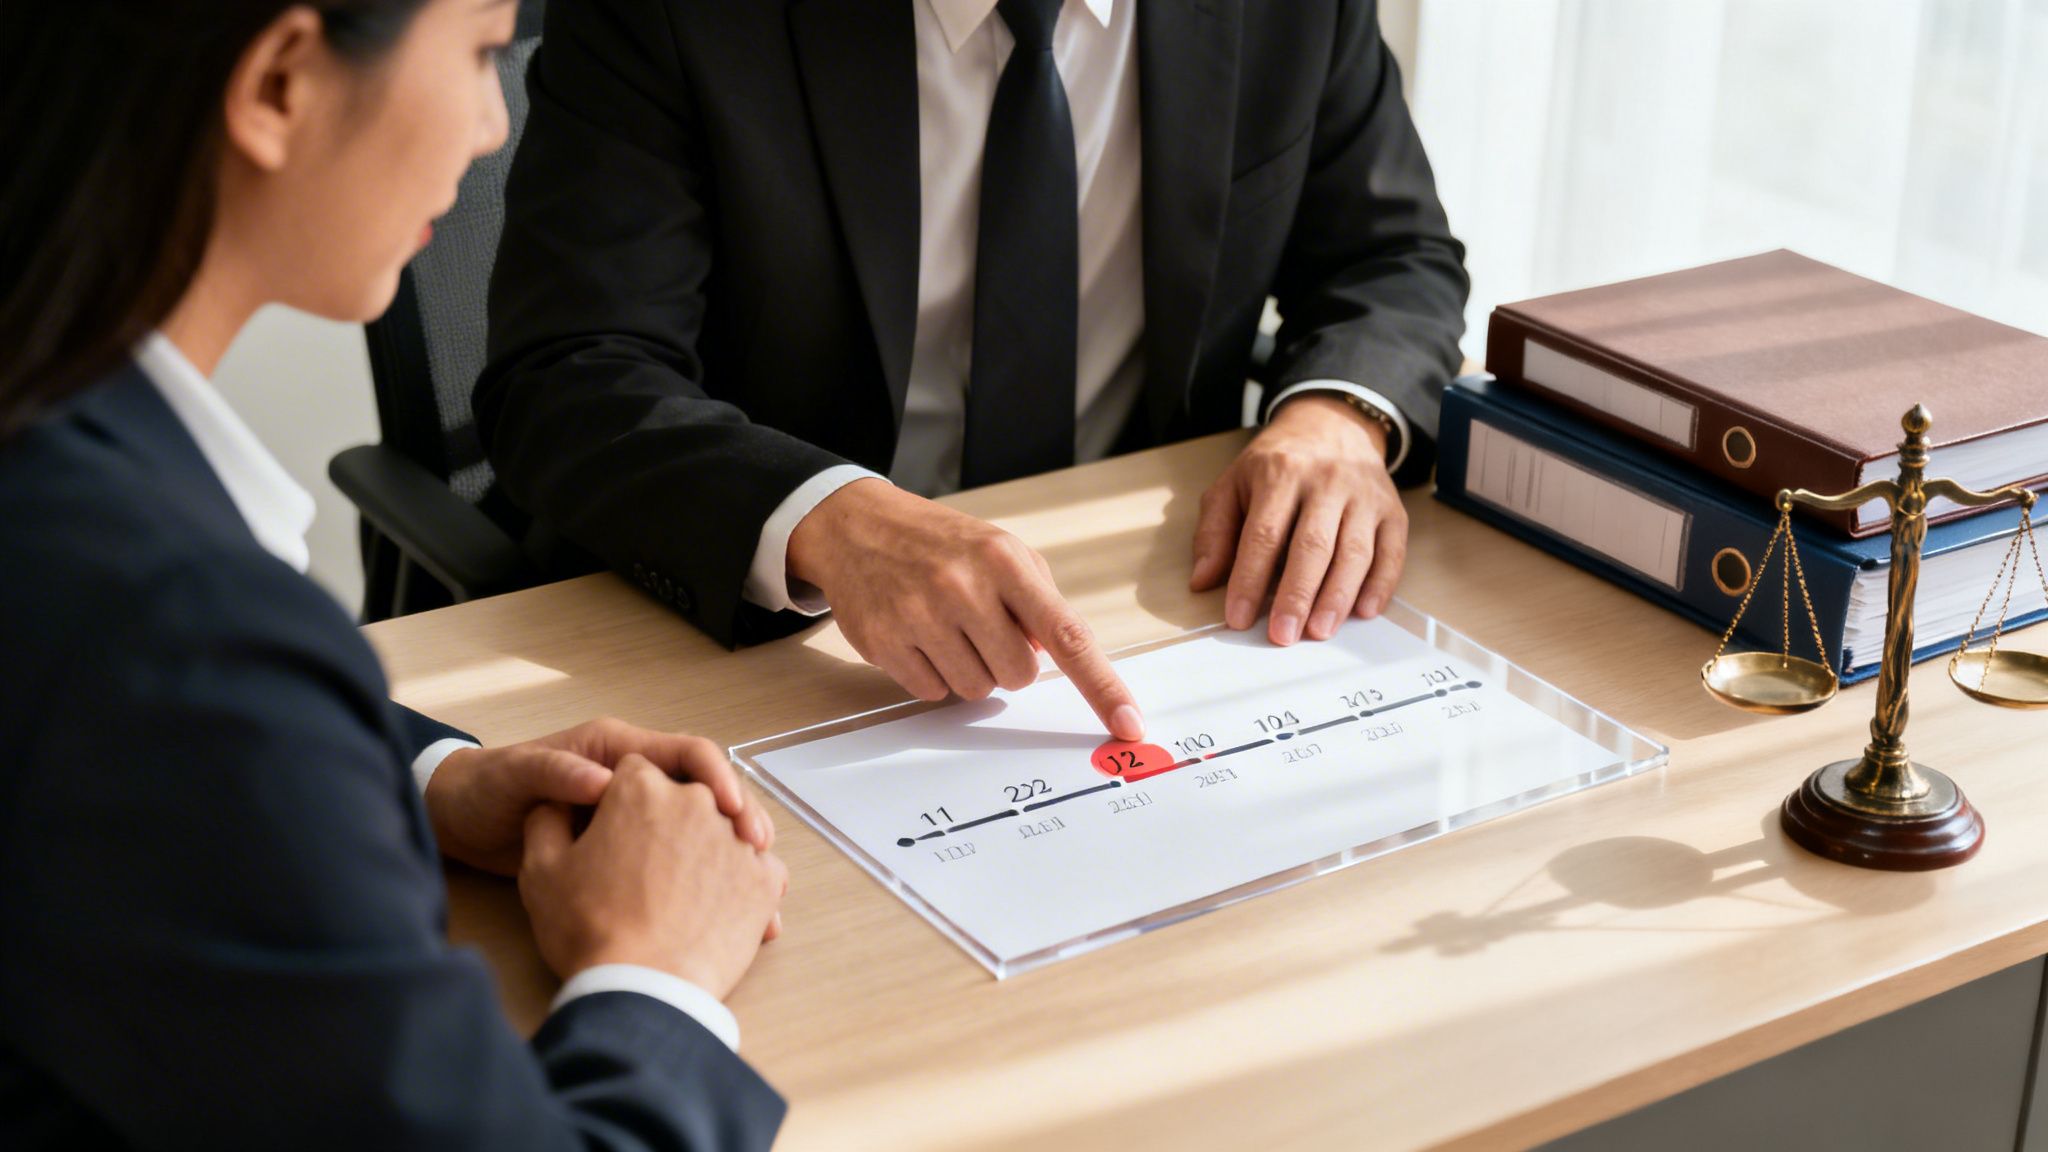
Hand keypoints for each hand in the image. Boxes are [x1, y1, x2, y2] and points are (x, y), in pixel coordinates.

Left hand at [426, 717, 772, 875]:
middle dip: (741, 818)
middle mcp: (637, 780)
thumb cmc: (487, 790)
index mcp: (619, 752)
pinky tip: (730, 911)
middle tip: (760, 851)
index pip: (687, 754)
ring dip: (733, 854)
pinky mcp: (632, 852)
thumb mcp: (516, 777)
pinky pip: (681, 861)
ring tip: (762, 886)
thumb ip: (556, 773)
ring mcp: (637, 818)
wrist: (461, 822)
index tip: (733, 811)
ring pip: (703, 830)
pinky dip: (709, 882)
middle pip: (707, 794)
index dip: (717, 778)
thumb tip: (603, 782)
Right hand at [520, 755, 787, 997]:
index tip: (613, 834)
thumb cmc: (588, 929)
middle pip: (683, 796)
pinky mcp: (766, 878)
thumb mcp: (541, 870)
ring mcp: (738, 838)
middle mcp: (698, 800)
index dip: (619, 802)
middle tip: (645, 870)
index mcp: (642, 787)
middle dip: (665, 823)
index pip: (633, 772)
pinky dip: (739, 880)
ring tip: (681, 894)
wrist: (644, 990)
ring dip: (705, 850)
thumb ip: (547, 820)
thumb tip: (556, 802)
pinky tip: (717, 906)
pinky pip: (758, 865)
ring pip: (722, 829)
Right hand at [788, 478, 1144, 740]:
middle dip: (1008, 662)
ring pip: (976, 690)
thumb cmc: (942, 543)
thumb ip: (1039, 601)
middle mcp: (963, 587)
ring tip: (947, 628)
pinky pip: (933, 693)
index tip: (1128, 723)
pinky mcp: (885, 642)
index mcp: (1004, 561)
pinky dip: (933, 674)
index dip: (1102, 686)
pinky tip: (918, 636)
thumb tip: (1057, 654)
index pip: (1067, 636)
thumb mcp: (1001, 551)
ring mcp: (920, 616)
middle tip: (983, 627)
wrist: (858, 526)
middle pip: (1019, 676)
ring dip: (970, 669)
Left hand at [1190, 394, 1407, 645]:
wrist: (1331, 425)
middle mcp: (1327, 482)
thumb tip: (1202, 581)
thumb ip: (1215, 532)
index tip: (1238, 618)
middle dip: (1296, 596)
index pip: (1263, 534)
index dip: (1249, 579)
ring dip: (1337, 597)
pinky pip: (1391, 551)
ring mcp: (1364, 495)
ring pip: (1354, 552)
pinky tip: (1363, 611)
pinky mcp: (1392, 510)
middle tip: (1283, 635)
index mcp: (1280, 473)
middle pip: (1312, 546)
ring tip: (1319, 631)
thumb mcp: (1233, 484)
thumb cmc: (1277, 464)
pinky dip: (1380, 584)